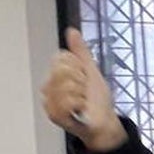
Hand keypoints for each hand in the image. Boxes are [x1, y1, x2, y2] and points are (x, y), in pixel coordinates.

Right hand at [41, 28, 127, 151]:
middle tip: (84, 91)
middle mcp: (48, 86)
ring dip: (81, 94)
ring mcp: (49, 101)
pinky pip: (66, 101)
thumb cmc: (98, 100)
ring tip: (83, 102)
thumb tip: (72, 31)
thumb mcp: (91, 71)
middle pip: (62, 70)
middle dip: (80, 81)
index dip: (78, 67)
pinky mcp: (53, 115)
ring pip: (65, 86)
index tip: (84, 78)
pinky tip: (80, 110)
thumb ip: (81, 51)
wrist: (105, 122)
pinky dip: (79, 105)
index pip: (61, 57)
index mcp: (55, 74)